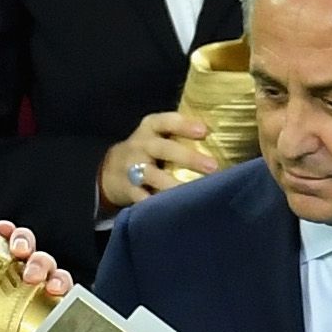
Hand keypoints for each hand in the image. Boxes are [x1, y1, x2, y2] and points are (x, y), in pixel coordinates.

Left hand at [0, 226, 77, 331]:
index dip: (3, 233)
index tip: (0, 231)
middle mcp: (21, 288)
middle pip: (28, 250)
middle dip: (26, 243)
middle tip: (19, 255)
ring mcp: (45, 301)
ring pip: (51, 266)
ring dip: (45, 264)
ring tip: (39, 279)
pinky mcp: (65, 316)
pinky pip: (71, 293)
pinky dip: (67, 287)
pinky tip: (59, 293)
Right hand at [102, 108, 226, 210]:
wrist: (111, 169)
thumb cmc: (147, 150)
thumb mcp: (158, 134)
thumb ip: (181, 133)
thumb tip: (220, 137)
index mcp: (150, 127)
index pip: (167, 121)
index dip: (185, 125)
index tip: (205, 131)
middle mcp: (141, 145)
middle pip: (163, 148)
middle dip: (188, 157)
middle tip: (213, 167)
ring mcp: (132, 168)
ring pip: (152, 175)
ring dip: (173, 184)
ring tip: (193, 193)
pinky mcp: (128, 189)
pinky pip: (142, 197)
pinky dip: (155, 204)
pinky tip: (173, 210)